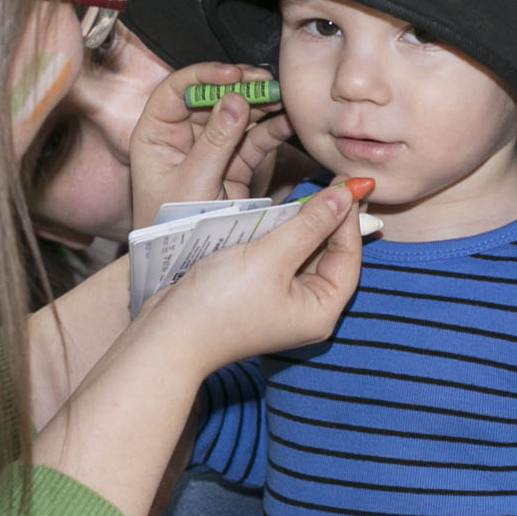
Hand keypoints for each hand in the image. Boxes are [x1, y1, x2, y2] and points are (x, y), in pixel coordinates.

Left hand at [128, 61, 296, 232]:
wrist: (183, 264)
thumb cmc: (172, 228)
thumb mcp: (192, 183)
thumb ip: (214, 141)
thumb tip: (234, 99)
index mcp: (156, 134)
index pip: (176, 90)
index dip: (204, 75)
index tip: (232, 74)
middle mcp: (180, 136)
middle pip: (211, 97)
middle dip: (240, 86)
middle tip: (265, 82)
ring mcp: (208, 148)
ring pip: (235, 114)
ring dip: (260, 103)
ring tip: (282, 97)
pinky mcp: (232, 163)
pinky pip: (252, 138)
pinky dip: (270, 128)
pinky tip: (287, 121)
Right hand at [142, 178, 368, 372]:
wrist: (167, 334)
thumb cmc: (219, 304)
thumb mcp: (270, 257)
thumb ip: (309, 224)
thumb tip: (344, 196)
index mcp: (320, 310)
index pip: (348, 256)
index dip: (349, 218)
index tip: (348, 182)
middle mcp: (305, 308)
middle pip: (328, 254)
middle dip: (327, 218)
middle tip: (330, 181)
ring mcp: (280, 301)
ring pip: (301, 252)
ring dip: (301, 223)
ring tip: (303, 191)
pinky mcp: (256, 291)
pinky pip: (277, 256)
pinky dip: (278, 234)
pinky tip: (275, 213)